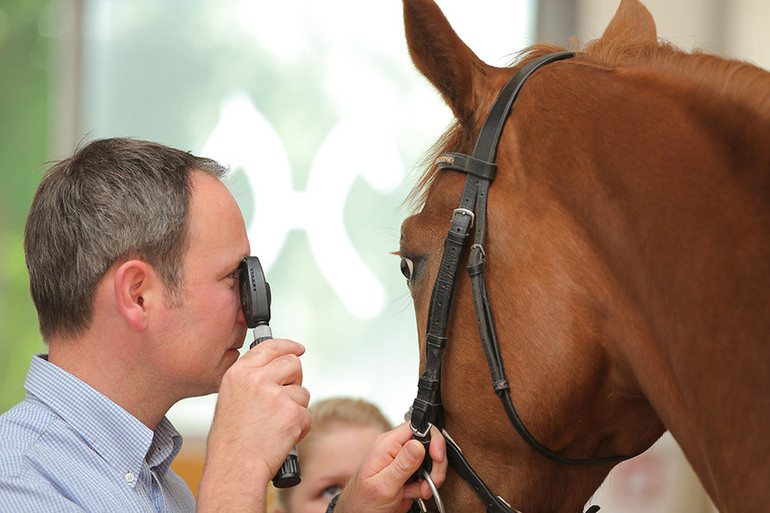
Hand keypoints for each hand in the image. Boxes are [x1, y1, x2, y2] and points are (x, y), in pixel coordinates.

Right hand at [197, 339, 311, 511]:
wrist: (235, 469)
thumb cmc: (231, 441)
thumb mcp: (230, 399)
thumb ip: (250, 380)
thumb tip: (274, 369)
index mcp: (238, 373)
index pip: (270, 346)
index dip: (288, 346)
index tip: (298, 348)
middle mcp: (257, 379)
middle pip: (293, 363)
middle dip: (295, 379)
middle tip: (286, 398)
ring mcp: (276, 395)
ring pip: (302, 391)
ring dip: (296, 408)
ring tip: (276, 426)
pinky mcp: (293, 413)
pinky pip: (307, 414)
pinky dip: (300, 427)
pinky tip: (283, 437)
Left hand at [334, 423, 446, 512]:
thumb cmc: (363, 501)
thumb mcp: (383, 485)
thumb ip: (402, 465)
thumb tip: (418, 444)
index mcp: (387, 444)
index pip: (416, 426)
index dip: (432, 438)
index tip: (436, 457)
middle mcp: (395, 449)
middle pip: (428, 443)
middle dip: (435, 464)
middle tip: (430, 480)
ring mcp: (402, 461)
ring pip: (429, 460)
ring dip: (430, 477)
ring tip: (420, 490)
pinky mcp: (407, 474)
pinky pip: (425, 474)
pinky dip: (425, 485)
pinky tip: (414, 493)